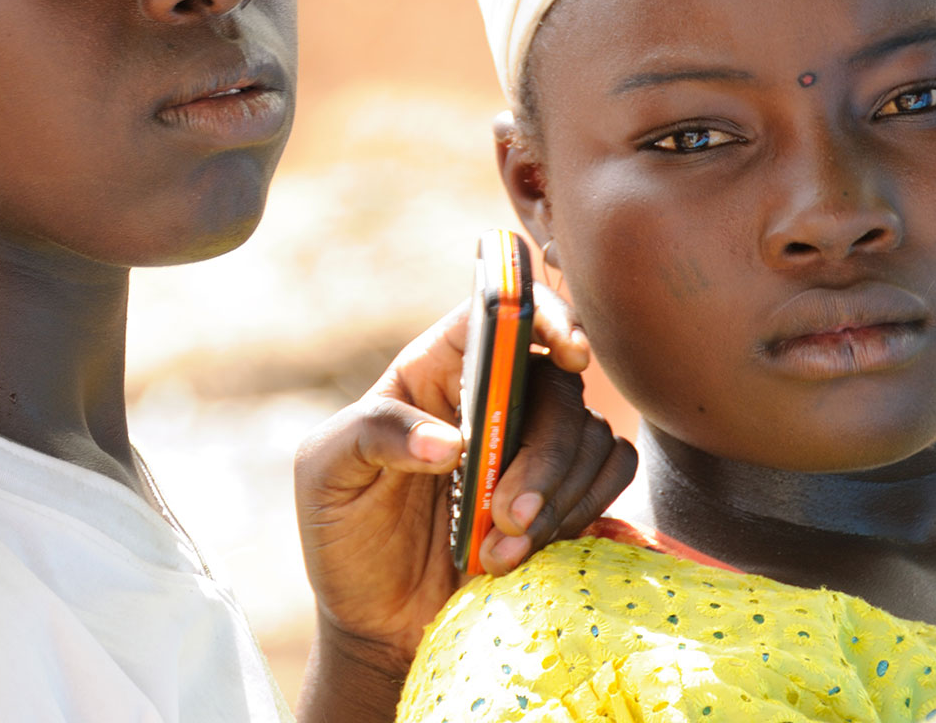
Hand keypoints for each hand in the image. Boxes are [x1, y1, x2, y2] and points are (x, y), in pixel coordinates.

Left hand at [295, 291, 634, 665]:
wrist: (376, 620)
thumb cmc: (343, 533)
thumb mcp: (326, 473)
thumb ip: (373, 435)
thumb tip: (449, 441)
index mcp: (432, 371)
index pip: (495, 315)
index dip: (540, 314)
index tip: (569, 350)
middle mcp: (490, 398)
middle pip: (555, 384)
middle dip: (545, 453)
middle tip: (507, 514)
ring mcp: (530, 445)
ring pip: (589, 434)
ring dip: (558, 496)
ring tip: (500, 551)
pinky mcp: (560, 494)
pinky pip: (609, 473)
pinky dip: (583, 509)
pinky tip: (529, 552)